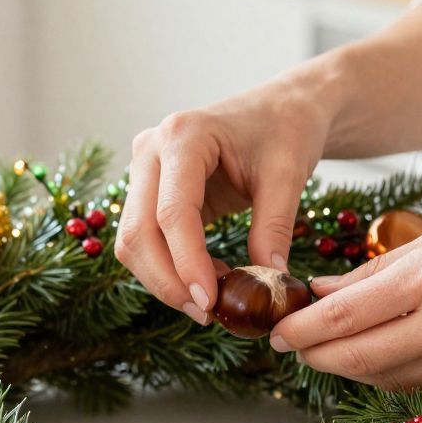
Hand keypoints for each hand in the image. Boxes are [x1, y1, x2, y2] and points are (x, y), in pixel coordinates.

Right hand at [116, 85, 330, 321]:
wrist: (281, 108)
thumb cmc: (286, 129)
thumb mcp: (288, 175)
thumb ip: (274, 227)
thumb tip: (268, 281)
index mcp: (183, 135)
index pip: (172, 212)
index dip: (187, 263)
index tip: (210, 303)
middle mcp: (151, 150)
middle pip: (137, 232)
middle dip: (167, 281)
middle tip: (206, 314)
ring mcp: (144, 170)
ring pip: (132, 241)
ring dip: (165, 279)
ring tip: (213, 299)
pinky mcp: (148, 191)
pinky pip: (146, 239)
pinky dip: (171, 268)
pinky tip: (209, 279)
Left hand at [270, 206, 421, 391]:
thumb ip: (383, 269)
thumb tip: (324, 292)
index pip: (342, 317)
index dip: (299, 329)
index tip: (274, 329)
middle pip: (355, 358)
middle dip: (313, 355)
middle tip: (288, 345)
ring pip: (383, 376)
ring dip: (346, 367)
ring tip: (324, 349)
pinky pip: (419, 382)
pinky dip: (387, 373)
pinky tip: (374, 356)